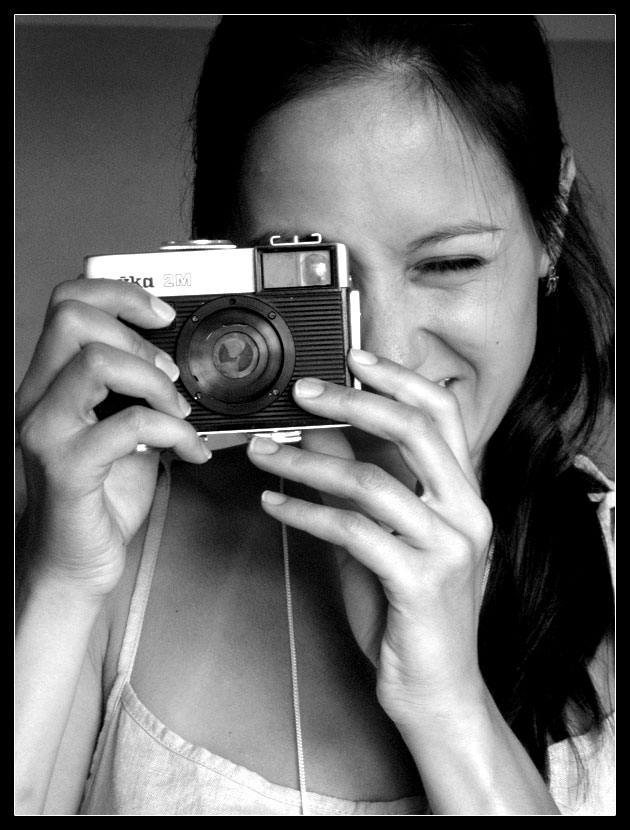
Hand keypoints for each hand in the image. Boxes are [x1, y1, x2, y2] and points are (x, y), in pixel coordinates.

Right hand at [16, 278, 210, 598]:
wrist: (74, 562)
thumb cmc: (99, 498)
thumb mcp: (124, 431)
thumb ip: (140, 394)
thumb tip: (185, 367)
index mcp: (51, 383)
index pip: (67, 303)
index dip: (119, 293)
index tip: (161, 314)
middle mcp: (38, 399)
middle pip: (73, 318)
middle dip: (138, 336)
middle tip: (170, 373)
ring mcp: (47, 432)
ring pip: (97, 363)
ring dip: (156, 382)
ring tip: (179, 413)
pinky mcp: (69, 468)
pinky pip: (128, 425)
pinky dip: (173, 431)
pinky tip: (189, 450)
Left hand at [247, 349, 492, 727]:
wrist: (436, 690)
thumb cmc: (407, 610)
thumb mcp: (380, 533)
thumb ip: (356, 479)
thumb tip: (317, 429)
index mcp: (464, 493)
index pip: (443, 413)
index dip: (399, 377)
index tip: (354, 357)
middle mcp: (467, 512)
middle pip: (415, 430)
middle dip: (353, 401)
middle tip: (302, 392)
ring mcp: (449, 547)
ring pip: (371, 481)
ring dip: (307, 462)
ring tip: (263, 453)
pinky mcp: (420, 582)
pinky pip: (353, 531)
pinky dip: (305, 512)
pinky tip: (274, 504)